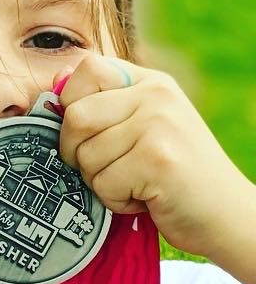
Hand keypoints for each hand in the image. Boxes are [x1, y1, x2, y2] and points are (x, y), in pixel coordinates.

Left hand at [57, 55, 255, 257]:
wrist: (228, 216)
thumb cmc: (176, 174)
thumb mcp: (145, 126)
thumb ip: (105, 102)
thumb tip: (56, 78)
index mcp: (150, 82)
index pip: (87, 68)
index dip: (71, 102)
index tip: (89, 131)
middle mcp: (156, 96)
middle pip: (75, 117)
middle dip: (78, 153)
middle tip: (108, 169)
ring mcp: (159, 126)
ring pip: (86, 155)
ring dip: (101, 182)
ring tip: (135, 184)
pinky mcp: (158, 161)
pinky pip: (103, 183)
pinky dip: (116, 201)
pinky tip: (146, 198)